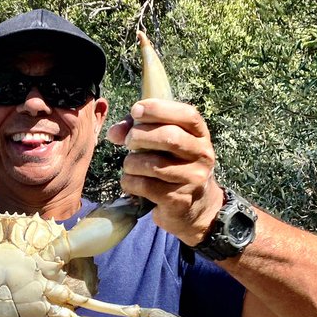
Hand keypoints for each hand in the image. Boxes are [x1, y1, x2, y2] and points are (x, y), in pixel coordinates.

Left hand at [107, 98, 223, 243]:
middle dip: (140, 136)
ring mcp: (193, 179)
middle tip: (128, 142)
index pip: (186, 114)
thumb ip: (139, 130)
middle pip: (169, 137)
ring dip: (131, 163)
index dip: (158, 108)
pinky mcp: (179, 200)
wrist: (193, 208)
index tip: (135, 110)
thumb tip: (114, 133)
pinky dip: (130, 182)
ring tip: (130, 166)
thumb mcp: (164, 145)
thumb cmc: (173, 167)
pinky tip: (131, 182)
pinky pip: (145, 186)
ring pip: (154, 164)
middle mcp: (202, 155)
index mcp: (200, 135)